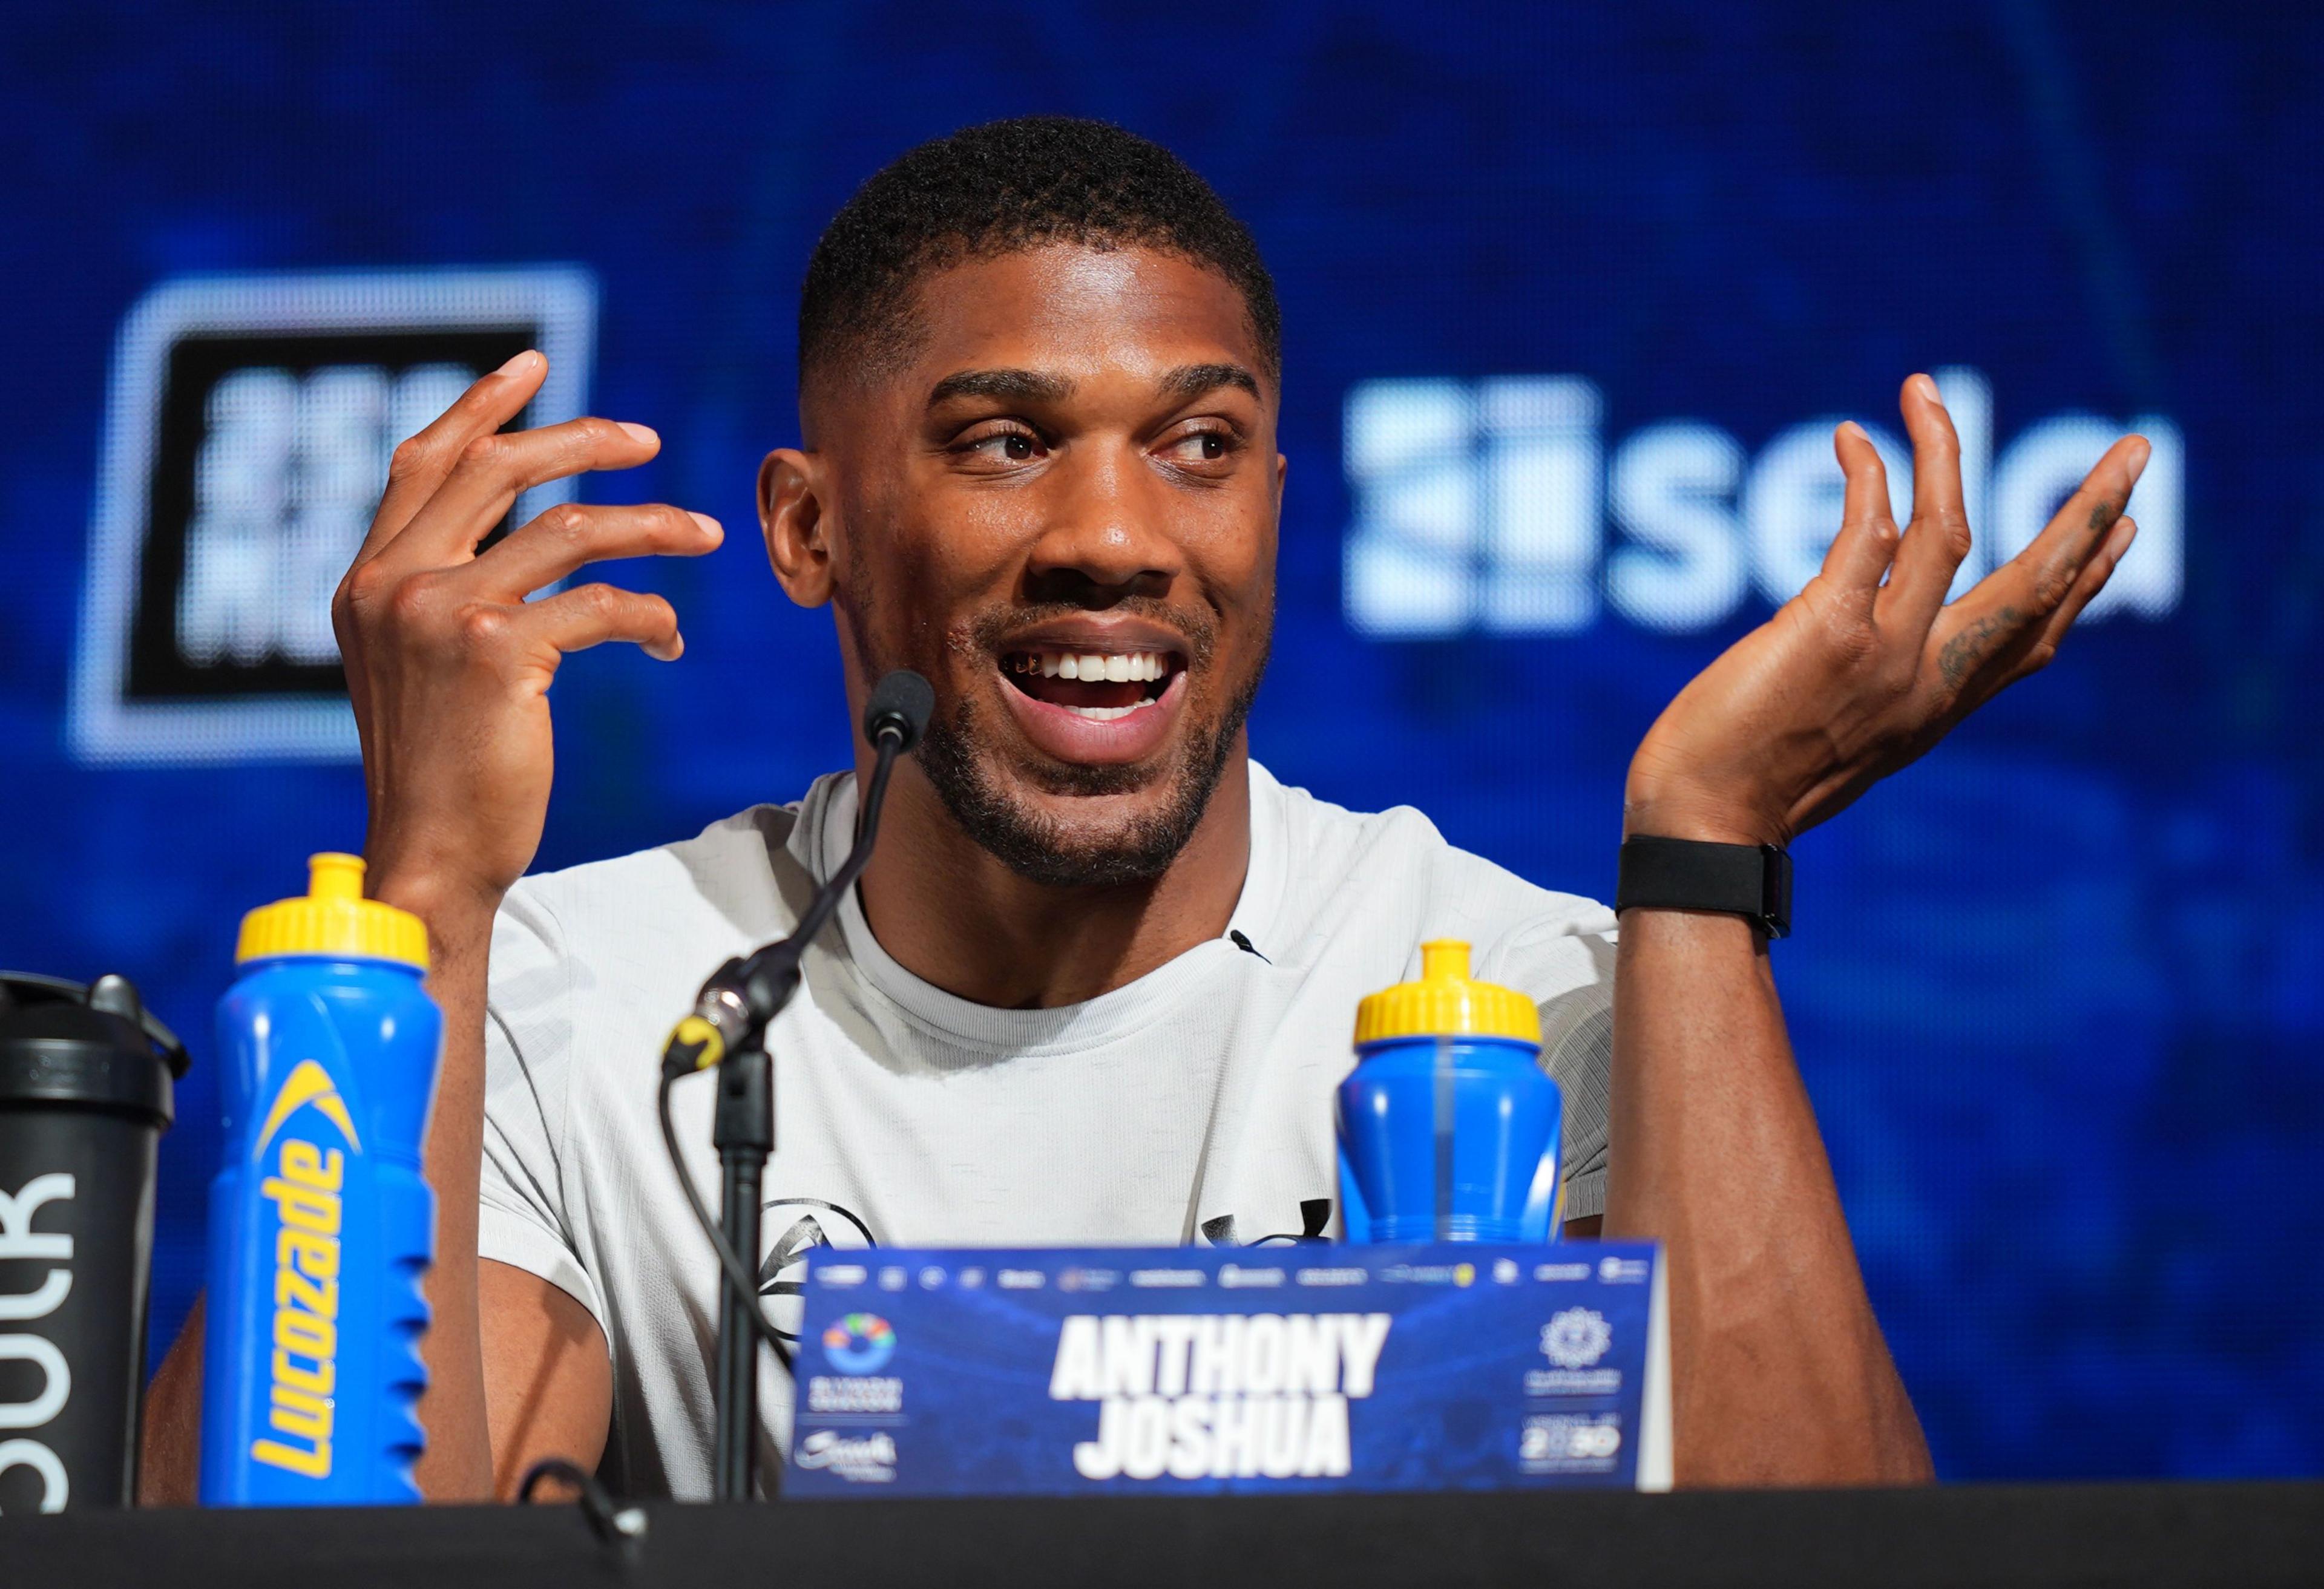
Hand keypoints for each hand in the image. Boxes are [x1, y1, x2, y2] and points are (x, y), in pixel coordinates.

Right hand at [333, 351, 722, 917]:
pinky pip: (601, 604)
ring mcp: (441, 612)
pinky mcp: (496, 652)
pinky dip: (650, 612)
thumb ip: (442, 593)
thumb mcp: (417, 665)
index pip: (425, 461)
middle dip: (581, 441)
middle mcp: (394, 583)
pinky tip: (669, 635)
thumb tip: (514, 538)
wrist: (430, 853)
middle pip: (497, 468)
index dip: (482, 405)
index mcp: (369, 578)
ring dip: (649, 525)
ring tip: (702, 532)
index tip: (537, 364)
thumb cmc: (440, 769)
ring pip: (568, 528)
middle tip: (647, 441)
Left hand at [1625, 372, 2148, 846]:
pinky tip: (1854, 439)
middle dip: (2092, 513)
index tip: (2118, 532)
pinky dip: (1867, 476)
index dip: (2083, 582)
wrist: (1706, 827)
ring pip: (1953, 533)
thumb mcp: (1838, 743)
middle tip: (2136, 449)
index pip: (2032, 638)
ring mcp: (1885, 653)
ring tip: (1928, 391)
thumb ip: (1868, 691)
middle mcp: (1927, 679)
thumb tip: (1851, 638)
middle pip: (2036, 583)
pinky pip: (1868, 530)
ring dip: (1947, 451)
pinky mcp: (1829, 629)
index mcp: (1935, 707)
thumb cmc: (1748, 791)